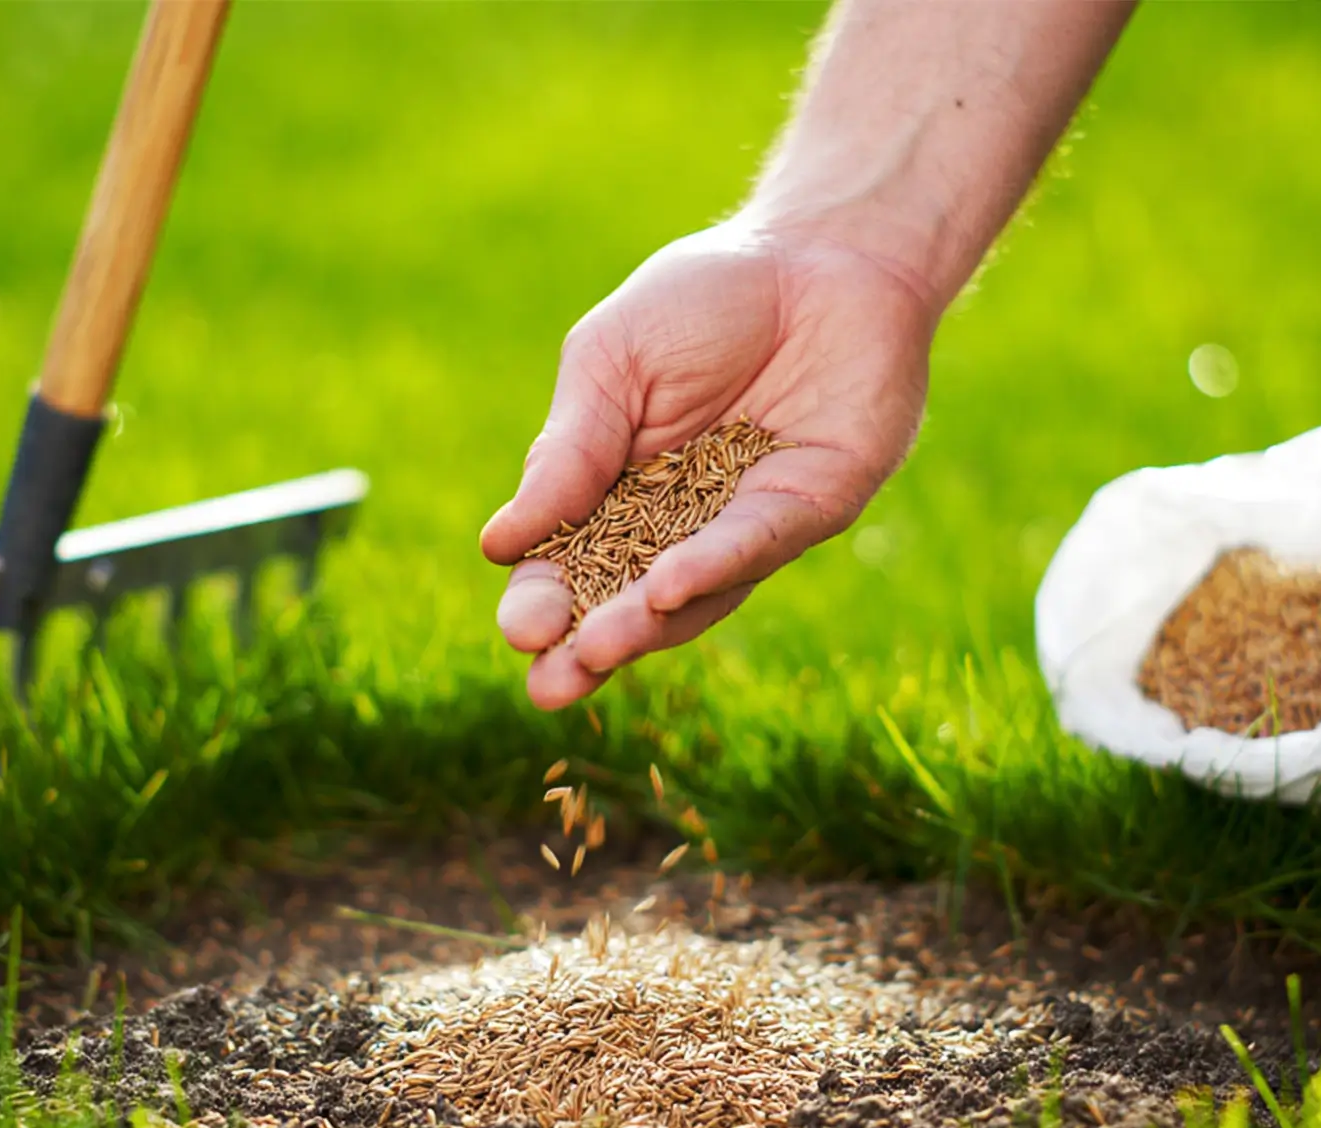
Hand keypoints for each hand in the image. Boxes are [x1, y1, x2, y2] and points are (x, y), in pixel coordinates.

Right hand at [479, 219, 937, 709]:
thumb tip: (500, 543)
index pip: (570, 563)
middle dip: (586, 646)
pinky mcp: (811, 507)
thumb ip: (568, 451)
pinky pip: (756, 544)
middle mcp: (684, 524)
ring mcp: (749, 523)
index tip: (519, 626)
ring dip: (642, 626)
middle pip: (627, 601)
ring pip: (692, 593)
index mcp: (619, 492)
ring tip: (594, 651)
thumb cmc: (707, 299)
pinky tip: (666, 587)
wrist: (820, 250)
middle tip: (548, 684)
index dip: (544, 599)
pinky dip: (712, 566)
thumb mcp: (611, 364)